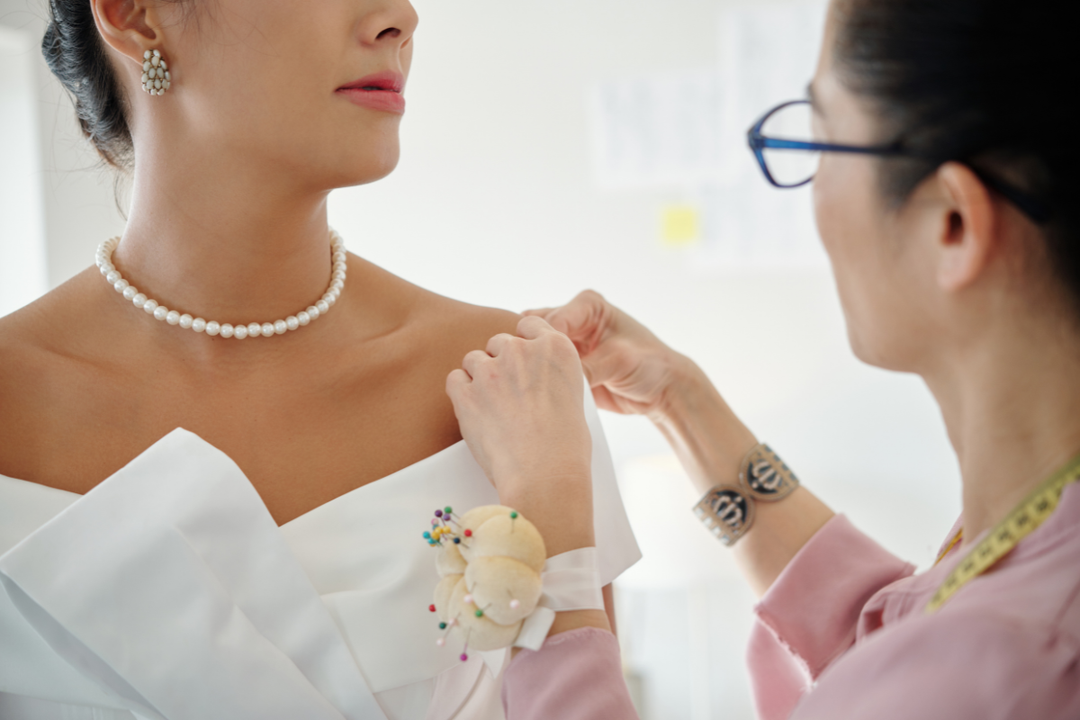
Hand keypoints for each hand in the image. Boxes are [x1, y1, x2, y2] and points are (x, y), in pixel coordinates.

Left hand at [446, 316, 594, 555]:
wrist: (545, 475)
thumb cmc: (567, 447)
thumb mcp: (574, 397)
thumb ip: (551, 376)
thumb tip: (536, 380)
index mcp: (556, 348)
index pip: (530, 324)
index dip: (525, 342)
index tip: (523, 360)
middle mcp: (522, 350)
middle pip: (500, 342)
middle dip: (501, 362)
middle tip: (509, 394)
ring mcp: (491, 369)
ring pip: (474, 359)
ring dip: (480, 378)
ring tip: (493, 408)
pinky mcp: (466, 392)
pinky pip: (454, 379)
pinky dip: (461, 393)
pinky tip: (474, 412)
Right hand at [524, 290, 687, 420]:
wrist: (662, 389)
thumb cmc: (650, 364)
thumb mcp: (619, 361)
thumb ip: (586, 368)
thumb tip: (554, 381)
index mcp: (587, 306)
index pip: (552, 320)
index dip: (542, 343)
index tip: (537, 367)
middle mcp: (574, 320)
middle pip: (536, 331)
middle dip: (530, 353)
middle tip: (525, 376)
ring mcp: (566, 343)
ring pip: (533, 350)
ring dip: (531, 367)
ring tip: (527, 385)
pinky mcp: (564, 364)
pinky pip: (541, 370)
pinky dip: (536, 380)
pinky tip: (532, 392)